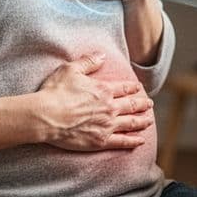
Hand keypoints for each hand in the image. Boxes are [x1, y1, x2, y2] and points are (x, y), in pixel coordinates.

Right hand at [35, 55, 154, 150]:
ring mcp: (107, 125)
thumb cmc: (55, 92)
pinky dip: (133, 141)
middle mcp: (110, 107)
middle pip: (132, 105)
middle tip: (150, 104)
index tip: (138, 87)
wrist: (46, 116)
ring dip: (142, 121)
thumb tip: (102, 55)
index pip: (124, 88)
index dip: (133, 87)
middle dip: (143, 104)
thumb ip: (88, 62)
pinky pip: (122, 141)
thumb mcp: (70, 70)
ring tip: (149, 120)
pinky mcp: (101, 141)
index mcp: (103, 90)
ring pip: (131, 123)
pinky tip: (141, 141)